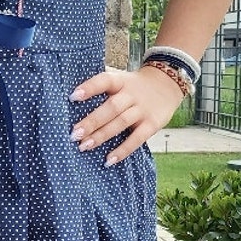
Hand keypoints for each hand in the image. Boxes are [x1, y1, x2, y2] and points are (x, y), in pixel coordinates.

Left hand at [68, 65, 183, 165]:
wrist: (168, 83)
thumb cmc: (133, 86)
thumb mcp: (120, 80)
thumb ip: (101, 88)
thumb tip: (71, 100)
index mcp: (120, 81)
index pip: (104, 81)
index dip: (89, 88)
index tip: (72, 97)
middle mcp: (131, 95)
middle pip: (110, 108)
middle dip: (91, 121)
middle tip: (73, 134)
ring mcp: (142, 110)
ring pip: (120, 123)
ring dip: (101, 136)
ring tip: (84, 146)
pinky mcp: (152, 124)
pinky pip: (136, 139)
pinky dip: (123, 150)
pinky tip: (108, 160)